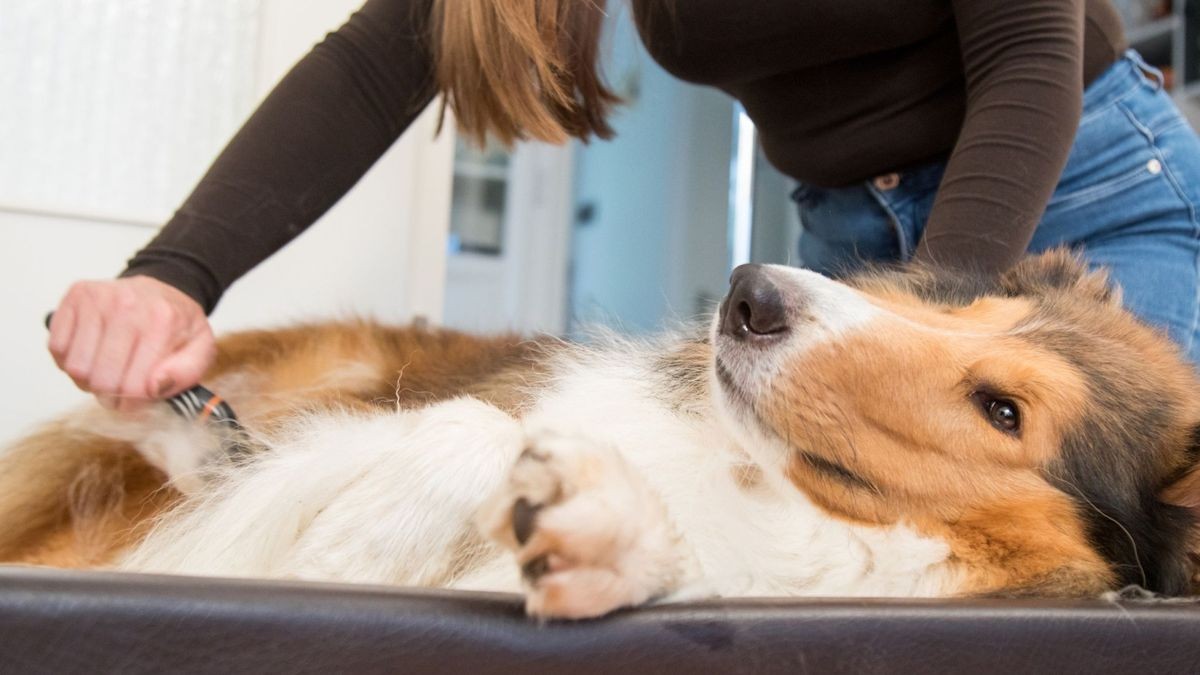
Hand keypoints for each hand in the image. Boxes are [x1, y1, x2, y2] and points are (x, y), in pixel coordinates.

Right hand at [47, 276, 215, 411]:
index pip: (134, 386)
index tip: (138, 399)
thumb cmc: (178, 324)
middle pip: (101, 380)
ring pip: (75, 368)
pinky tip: (91, 354)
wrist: (162, 289)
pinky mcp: (76, 297)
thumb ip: (185, 374)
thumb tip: (153, 387)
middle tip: (120, 388)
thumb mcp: (201, 349)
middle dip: (110, 395)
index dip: (134, 404)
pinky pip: (57, 348)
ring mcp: (98, 299)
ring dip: (88, 380)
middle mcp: (127, 306)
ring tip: (106, 369)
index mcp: (162, 322)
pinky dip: (69, 360)